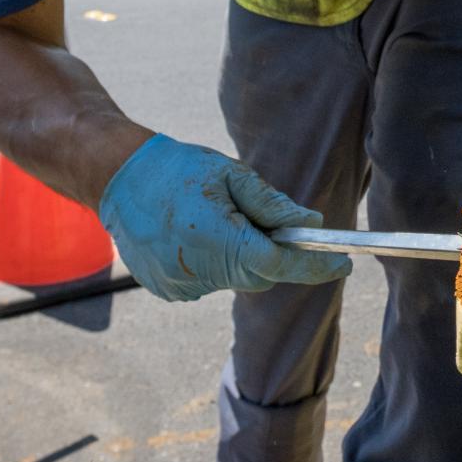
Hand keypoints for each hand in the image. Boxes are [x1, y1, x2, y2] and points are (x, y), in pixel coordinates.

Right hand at [97, 134, 351, 301]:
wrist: (118, 179)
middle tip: (280, 226)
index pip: (277, 263)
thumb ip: (273, 205)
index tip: (343, 264)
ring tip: (224, 220)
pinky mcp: (169, 291)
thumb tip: (311, 225)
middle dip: (277, 255)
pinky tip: (200, 234)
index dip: (314, 266)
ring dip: (244, 256)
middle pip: (261, 275)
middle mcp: (197, 270)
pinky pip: (212, 281)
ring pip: (236, 278)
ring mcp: (180, 285)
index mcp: (214, 238)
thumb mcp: (232, 176)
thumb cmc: (179, 170)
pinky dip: (219, 262)